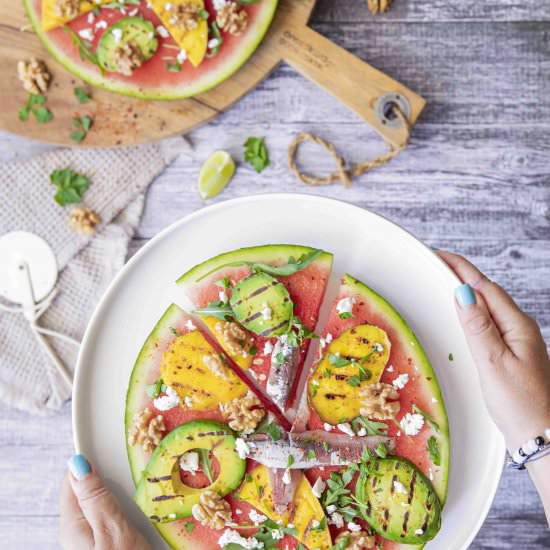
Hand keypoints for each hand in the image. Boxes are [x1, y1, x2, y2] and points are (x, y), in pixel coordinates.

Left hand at [60, 454, 150, 549]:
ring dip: (123, 495)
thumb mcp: (112, 529)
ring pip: (104, 502)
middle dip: (113, 479)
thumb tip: (77, 464)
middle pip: (90, 490)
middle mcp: (78, 531)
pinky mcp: (107, 543)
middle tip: (138, 475)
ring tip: (145, 492)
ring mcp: (92, 538)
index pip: (73, 479)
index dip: (94, 463)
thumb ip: (95, 498)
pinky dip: (128, 509)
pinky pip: (113, 516)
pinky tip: (143, 512)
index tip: (118, 452)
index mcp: (72, 525)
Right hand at [438, 251, 549, 451]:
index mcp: (517, 326)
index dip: (461, 269)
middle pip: (487, 292)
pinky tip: (465, 315)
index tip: (439, 256)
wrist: (542, 437)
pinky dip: (473, 312)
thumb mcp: (494, 364)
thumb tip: (463, 294)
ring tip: (445, 282)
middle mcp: (519, 329)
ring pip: (488, 306)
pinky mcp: (512, 353)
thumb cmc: (522, 405)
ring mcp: (517, 340)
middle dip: (462, 275)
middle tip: (437, 264)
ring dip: (467, 292)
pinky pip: (489, 322)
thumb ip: (477, 327)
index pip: (485, 287)